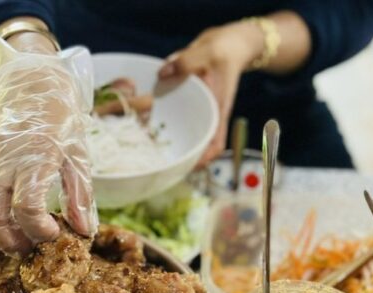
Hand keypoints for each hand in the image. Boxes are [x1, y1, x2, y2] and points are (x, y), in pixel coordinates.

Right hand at [0, 37, 96, 254]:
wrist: (27, 84)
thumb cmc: (58, 119)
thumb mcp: (78, 155)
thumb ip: (80, 195)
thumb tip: (85, 232)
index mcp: (33, 158)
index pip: (26, 207)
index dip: (39, 230)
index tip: (54, 234)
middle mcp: (1, 160)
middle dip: (10, 241)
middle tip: (28, 249)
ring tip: (19, 236)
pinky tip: (6, 215)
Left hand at [158, 22, 263, 164]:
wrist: (227, 45)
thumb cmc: (222, 51)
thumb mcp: (207, 53)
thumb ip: (186, 62)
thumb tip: (162, 73)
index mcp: (217, 110)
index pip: (216, 144)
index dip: (204, 159)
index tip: (189, 167)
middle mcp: (208, 116)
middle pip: (198, 146)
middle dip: (182, 158)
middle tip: (159, 164)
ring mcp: (199, 112)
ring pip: (187, 136)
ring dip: (171, 144)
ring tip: (149, 151)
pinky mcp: (190, 105)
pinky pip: (177, 121)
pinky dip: (164, 125)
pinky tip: (146, 124)